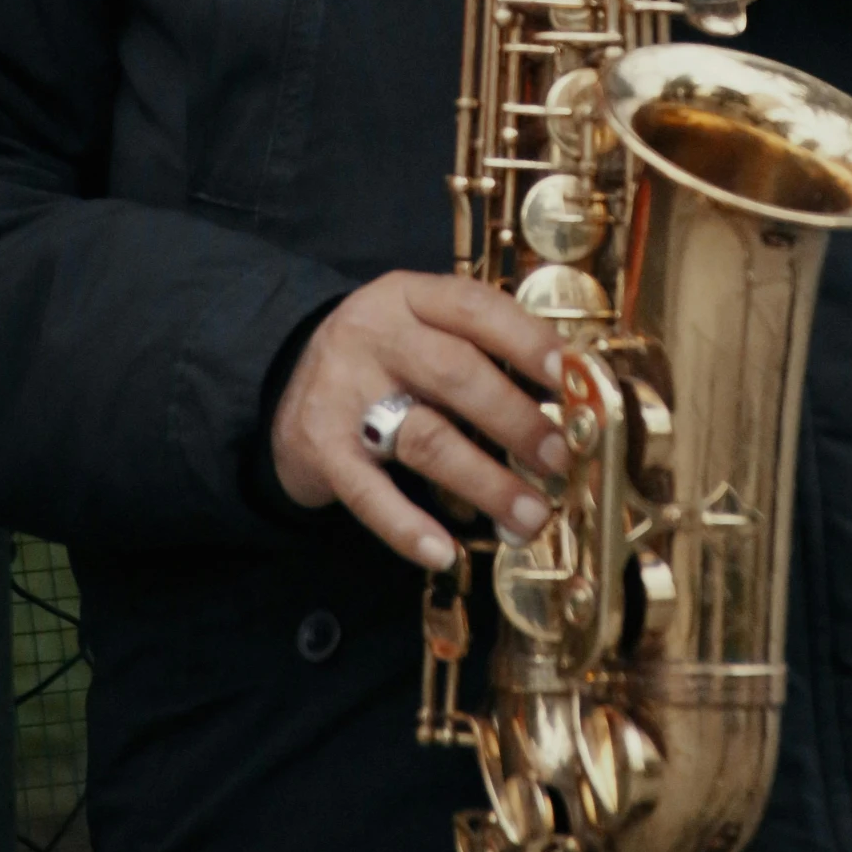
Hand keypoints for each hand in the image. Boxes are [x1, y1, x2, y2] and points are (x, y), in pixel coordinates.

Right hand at [269, 272, 568, 569]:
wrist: (282, 381)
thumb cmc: (382, 358)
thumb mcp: (420, 327)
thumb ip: (477, 349)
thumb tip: (565, 397)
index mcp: (407, 297)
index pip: (472, 307)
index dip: (525, 339)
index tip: (568, 376)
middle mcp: (373, 337)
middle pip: (454, 373)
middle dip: (515, 419)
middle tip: (558, 458)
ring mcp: (343, 393)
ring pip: (424, 437)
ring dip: (485, 482)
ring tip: (529, 515)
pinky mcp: (321, 450)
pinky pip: (369, 494)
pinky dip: (408, 526)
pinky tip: (444, 553)